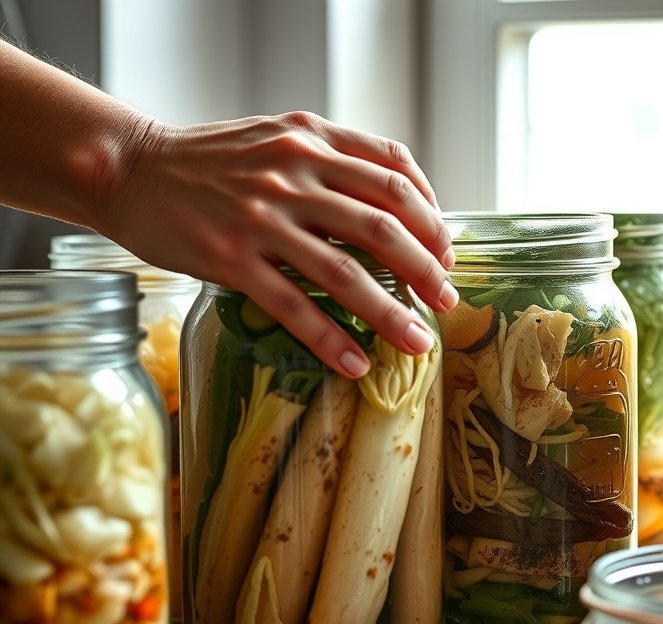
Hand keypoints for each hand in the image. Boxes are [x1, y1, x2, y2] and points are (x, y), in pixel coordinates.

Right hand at [97, 112, 455, 377]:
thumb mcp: (278, 139)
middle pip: (383, 224)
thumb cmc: (211, 161)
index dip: (431, 215)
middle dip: (427, 269)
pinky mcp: (229, 257)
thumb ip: (331, 160)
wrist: (131, 168)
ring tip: (419, 342)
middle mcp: (292, 173)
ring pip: (344, 272)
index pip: (394, 171)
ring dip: (391, 313)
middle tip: (447, 300)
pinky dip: (328, 339)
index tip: (445, 251)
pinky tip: (354, 363)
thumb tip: (393, 208)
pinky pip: (292, 306)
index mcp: (312, 140)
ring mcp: (261, 217)